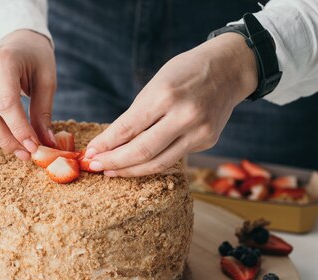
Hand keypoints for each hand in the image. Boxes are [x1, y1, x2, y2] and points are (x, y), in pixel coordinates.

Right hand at [0, 29, 55, 160]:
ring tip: (14, 146)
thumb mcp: (47, 80)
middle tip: (25, 153)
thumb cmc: (35, 59)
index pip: (6, 104)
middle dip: (6, 140)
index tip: (33, 147)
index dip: (19, 130)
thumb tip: (45, 144)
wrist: (18, 41)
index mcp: (3, 60)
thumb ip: (43, 112)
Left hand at [84, 33, 258, 176]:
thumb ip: (136, 115)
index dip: (105, 144)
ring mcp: (199, 131)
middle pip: (141, 151)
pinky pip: (173, 158)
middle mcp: (184, 115)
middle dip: (114, 162)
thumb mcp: (156, 84)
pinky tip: (136, 165)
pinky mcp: (207, 141)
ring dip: (130, 171)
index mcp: (166, 95)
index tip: (89, 153)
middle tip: (95, 166)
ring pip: (158, 163)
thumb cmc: (185, 73)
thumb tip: (109, 143)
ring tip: (111, 171)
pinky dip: (151, 163)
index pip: (127, 128)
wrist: (229, 69)